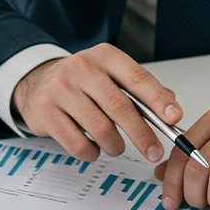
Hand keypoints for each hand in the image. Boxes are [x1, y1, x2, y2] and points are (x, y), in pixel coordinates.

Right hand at [12, 43, 181, 162]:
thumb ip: (141, 90)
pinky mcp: (44, 112)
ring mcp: (60, 89)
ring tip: (116, 147)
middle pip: (120, 106)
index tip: (173, 118)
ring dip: (115, 146)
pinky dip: (92, 153)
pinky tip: (93, 147)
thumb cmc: (82, 83)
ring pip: (100, 128)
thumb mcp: (111, 76)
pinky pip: (78, 144)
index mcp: (105, 56)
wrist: (35, 81)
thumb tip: (171, 109)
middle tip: (155, 152)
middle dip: (142, 134)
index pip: (137, 78)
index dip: (158, 100)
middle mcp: (81, 68)